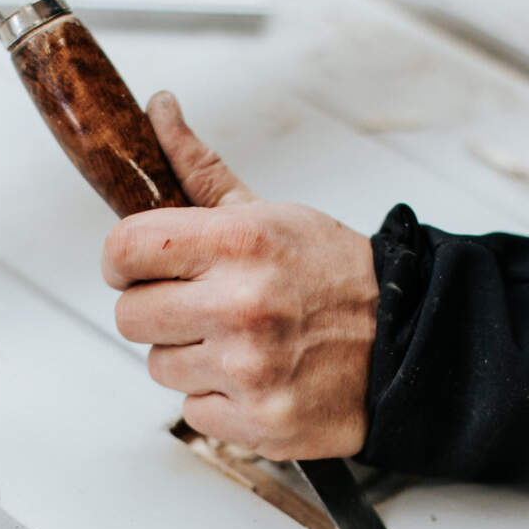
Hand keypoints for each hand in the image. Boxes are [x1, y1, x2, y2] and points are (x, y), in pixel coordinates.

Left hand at [103, 93, 378, 459]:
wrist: (407, 341)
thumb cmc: (332, 275)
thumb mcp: (271, 213)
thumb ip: (201, 168)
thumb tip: (157, 107)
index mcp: (239, 242)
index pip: (124, 249)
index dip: (121, 260)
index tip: (136, 267)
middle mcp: (241, 303)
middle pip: (129, 315)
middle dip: (156, 310)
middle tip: (201, 306)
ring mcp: (249, 368)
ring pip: (159, 365)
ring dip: (189, 356)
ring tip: (240, 342)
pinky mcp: (259, 421)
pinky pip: (193, 410)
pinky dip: (219, 399)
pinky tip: (257, 377)